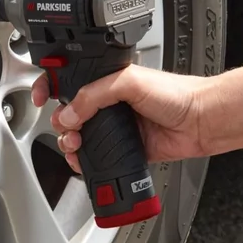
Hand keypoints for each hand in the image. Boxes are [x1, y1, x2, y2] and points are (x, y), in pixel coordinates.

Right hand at [31, 65, 208, 173]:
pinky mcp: (127, 149)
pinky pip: (99, 158)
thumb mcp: (129, 82)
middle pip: (70, 113)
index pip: (71, 80)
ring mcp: (118, 127)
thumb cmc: (177, 94)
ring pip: (82, 137)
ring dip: (70, 143)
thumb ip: (94, 95)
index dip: (50, 87)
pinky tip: (84, 161)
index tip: (41, 97)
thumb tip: (69, 113)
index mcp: (108, 80)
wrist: (202, 121)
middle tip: (66, 128)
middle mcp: (111, 102)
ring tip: (75, 146)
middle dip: (60, 122)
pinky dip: (86, 162)